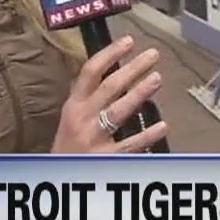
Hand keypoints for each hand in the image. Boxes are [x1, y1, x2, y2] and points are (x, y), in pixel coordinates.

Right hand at [52, 36, 168, 153]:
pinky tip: (163, 126)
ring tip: (157, 79)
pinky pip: (129, 144)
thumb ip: (91, 99)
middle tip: (153, 55)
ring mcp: (93, 138)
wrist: (56, 178)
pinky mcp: (105, 159)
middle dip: (132, 68)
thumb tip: (119, 74)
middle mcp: (82, 118)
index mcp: (74, 105)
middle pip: (110, 87)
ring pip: (119, 111)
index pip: (90, 72)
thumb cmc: (68, 146)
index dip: (110, 54)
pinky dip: (147, 135)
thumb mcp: (72, 118)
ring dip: (139, 93)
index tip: (129, 41)